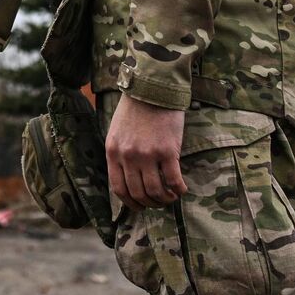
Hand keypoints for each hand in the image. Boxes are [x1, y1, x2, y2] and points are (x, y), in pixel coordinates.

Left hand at [104, 95, 186, 209]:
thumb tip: (128, 177)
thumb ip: (120, 153)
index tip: (140, 206)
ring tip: (171, 197)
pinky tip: (182, 189)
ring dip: (164, 199)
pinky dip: (178, 190)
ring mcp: (147, 154)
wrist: (153, 88)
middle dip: (150, 203)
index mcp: (113, 152)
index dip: (130, 202)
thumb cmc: (135, 108)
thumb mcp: (117, 131)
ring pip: (155, 191)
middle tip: (159, 202)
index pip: (118, 188)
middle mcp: (128, 156)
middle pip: (138, 193)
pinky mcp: (167, 151)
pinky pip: (173, 180)